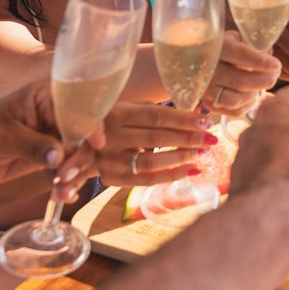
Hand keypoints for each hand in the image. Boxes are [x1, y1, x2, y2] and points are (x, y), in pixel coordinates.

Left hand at [0, 82, 98, 199]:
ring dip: (74, 174)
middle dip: (79, 157)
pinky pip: (67, 168)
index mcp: (44, 95)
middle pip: (83, 132)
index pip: (75, 105)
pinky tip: (61, 196)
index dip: (90, 123)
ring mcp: (55, 135)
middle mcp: (55, 113)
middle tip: (65, 176)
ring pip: (78, 153)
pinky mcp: (52, 155)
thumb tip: (58, 156)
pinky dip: (66, 183)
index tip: (96, 144)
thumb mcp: (2, 138)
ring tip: (62, 193)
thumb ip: (31, 145)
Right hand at [94, 99, 214, 186]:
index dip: (183, 119)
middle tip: (211, 139)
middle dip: (187, 139)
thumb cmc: (114, 122)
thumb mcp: (129, 109)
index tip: (206, 121)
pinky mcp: (111, 178)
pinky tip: (191, 170)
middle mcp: (110, 136)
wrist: (77, 146)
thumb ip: (156, 113)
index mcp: (117, 113)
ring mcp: (109, 159)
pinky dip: (171, 176)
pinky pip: (146, 180)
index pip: (156, 116)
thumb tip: (196, 112)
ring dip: (180, 158)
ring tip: (202, 153)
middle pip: (156, 138)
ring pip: (151, 161)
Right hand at [202, 32, 281, 113]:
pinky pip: (234, 111)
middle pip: (240, 81)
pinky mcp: (209, 103)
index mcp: (217, 47)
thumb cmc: (227, 47)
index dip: (260, 61)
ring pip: (236, 99)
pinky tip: (252, 93)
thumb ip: (254, 45)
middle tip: (275, 75)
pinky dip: (248, 104)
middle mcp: (208, 69)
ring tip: (262, 84)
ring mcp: (206, 88)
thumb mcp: (238, 39)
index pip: (239, 54)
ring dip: (255, 93)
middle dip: (264, 80)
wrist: (201, 59)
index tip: (276, 65)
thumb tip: (269, 54)